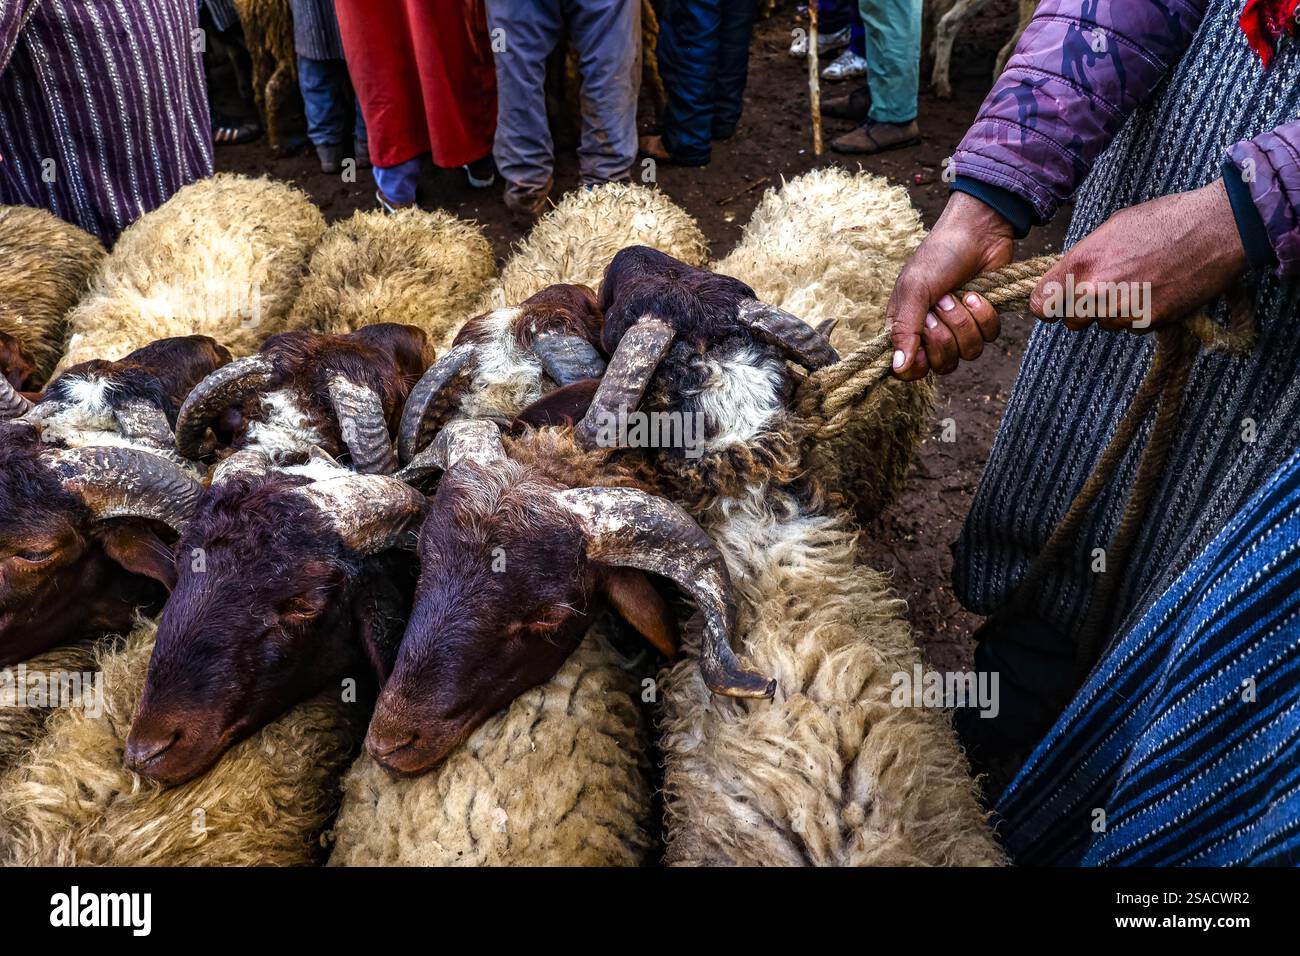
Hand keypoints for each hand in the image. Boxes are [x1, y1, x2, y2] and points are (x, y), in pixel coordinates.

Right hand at [887, 191, 1014, 379]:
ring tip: (960, 295)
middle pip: (941, 365)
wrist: (978, 232)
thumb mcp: (915, 290)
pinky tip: (977, 295)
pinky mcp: (983, 321)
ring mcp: (959, 328)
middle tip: (942, 304)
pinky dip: (985, 315)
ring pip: (968, 353)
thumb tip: (898, 368)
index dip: (918, 364)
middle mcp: (931, 333)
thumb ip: (905, 330)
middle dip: (945, 335)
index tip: (923, 346)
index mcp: (906, 327)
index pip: (909, 370)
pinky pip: (989, 337)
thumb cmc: (939, 256)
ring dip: (965, 322)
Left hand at [1029, 179, 1247, 332]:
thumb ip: (1084, 259)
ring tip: (1140, 283)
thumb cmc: (1163, 221)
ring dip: (1115, 312)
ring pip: (1104, 325)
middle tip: (1107, 291)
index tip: (1055, 303)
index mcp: (1081, 264)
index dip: (1047, 305)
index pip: (1041, 304)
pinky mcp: (1148, 321)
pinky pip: (1132, 327)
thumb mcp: (1111, 230)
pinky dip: (1141, 315)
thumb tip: (1069, 277)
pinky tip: (1157, 290)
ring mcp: (1122, 309)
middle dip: (1083, 310)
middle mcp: (1096, 291)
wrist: (1214, 229)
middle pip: (1071, 321)